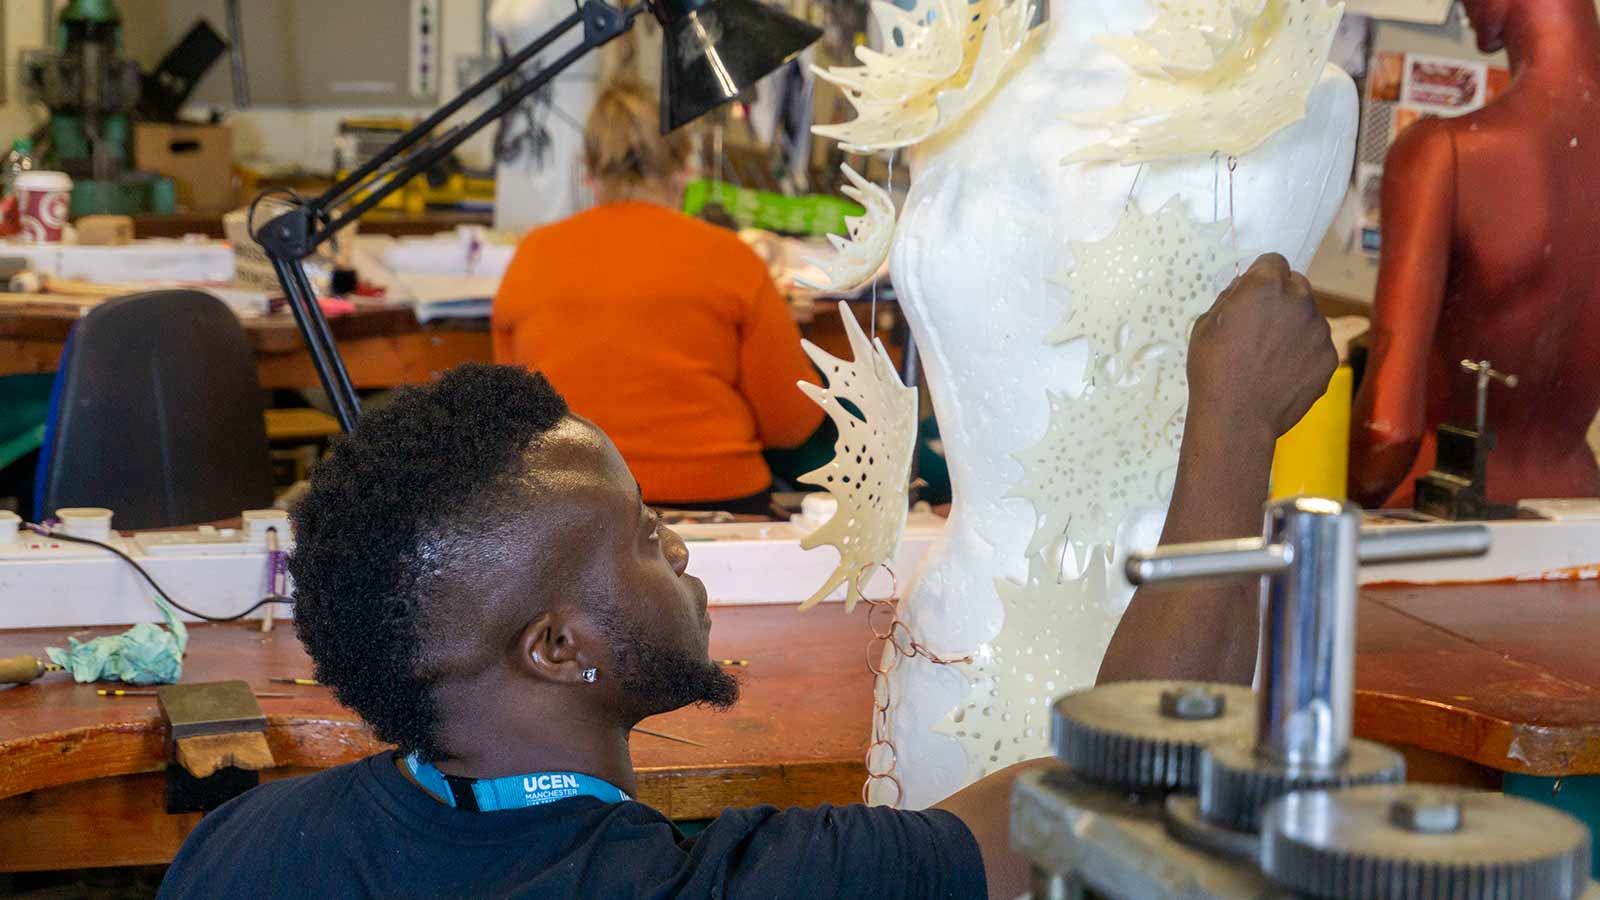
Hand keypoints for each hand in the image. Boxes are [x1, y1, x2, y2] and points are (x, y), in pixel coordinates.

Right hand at [1187, 254, 1336, 439]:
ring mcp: (1319, 330)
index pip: (1274, 262)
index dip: (1261, 278)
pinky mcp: (1329, 357)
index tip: (1252, 296)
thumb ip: (1232, 299)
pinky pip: (1316, 346)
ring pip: (1308, 317)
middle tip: (1262, 327)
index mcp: (1266, 286)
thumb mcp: (1206, 325)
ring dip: (1294, 327)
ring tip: (1271, 357)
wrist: (1237, 418)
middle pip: (1297, 285)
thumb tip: (1245, 290)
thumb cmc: (1212, 369)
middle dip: (1282, 299)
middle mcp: (1299, 301)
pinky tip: (1283, 373)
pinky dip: (1304, 354)